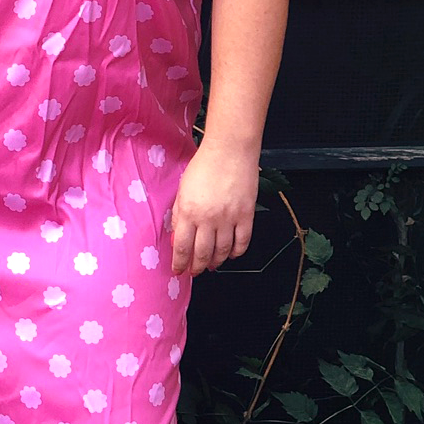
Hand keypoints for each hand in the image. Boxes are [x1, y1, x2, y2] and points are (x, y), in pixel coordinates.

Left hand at [169, 136, 259, 276]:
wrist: (230, 151)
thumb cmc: (202, 167)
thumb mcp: (182, 190)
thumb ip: (179, 215)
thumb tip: (177, 239)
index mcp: (189, 212)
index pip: (182, 247)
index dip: (180, 263)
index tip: (178, 270)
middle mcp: (209, 219)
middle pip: (202, 253)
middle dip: (197, 267)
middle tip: (195, 272)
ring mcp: (230, 218)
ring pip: (223, 251)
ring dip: (216, 262)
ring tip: (211, 265)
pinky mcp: (247, 215)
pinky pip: (243, 242)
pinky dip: (236, 252)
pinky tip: (230, 254)